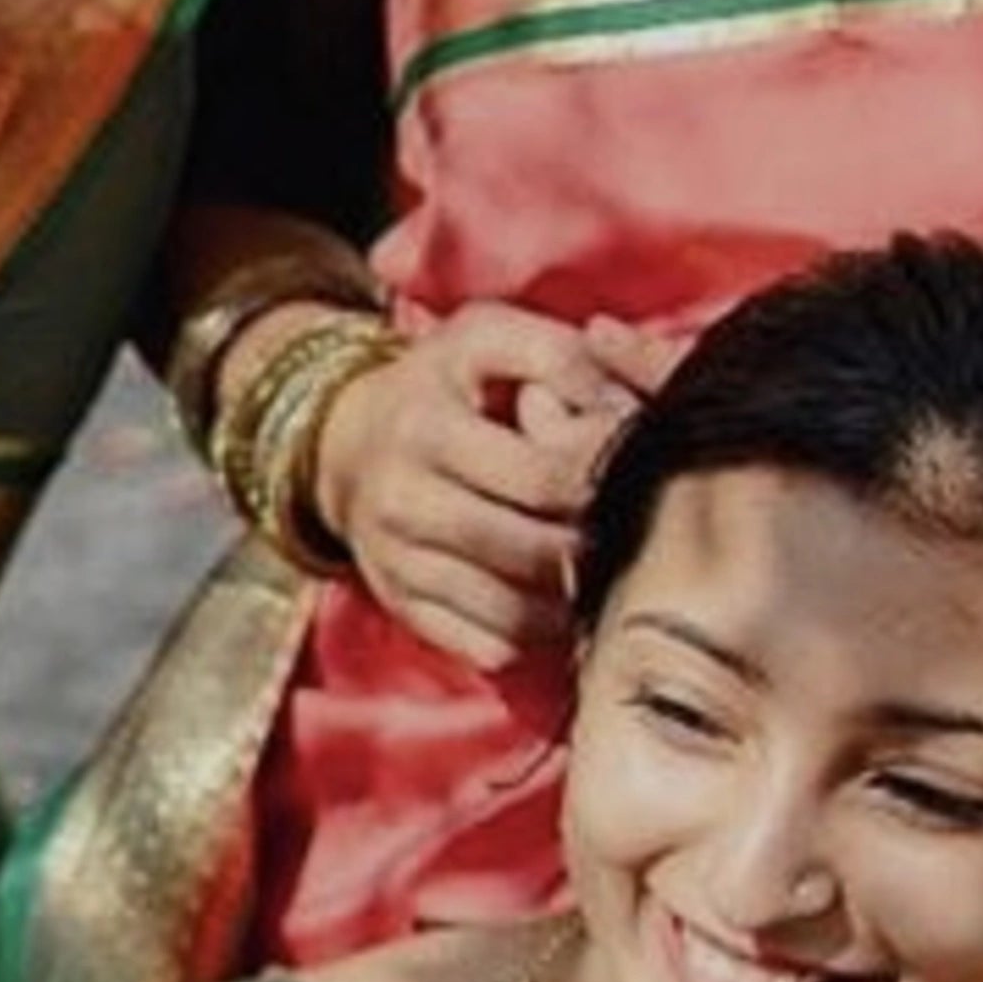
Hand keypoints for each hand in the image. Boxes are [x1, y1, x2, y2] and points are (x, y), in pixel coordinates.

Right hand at [303, 298, 653, 668]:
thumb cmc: (437, 383)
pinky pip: (481, 644)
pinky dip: (532, 633)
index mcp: (429, 432)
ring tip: (605, 569)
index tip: (639, 468)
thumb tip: (620, 409)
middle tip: (634, 527)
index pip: (542, 476)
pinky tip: (558, 603)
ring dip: (569, 599)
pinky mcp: (402, 607)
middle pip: (528, 550)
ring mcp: (399, 565)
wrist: (343, 442)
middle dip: (592, 544)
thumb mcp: (485, 337)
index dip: (604, 480)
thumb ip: (557, 355)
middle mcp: (405, 505)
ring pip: (508, 610)